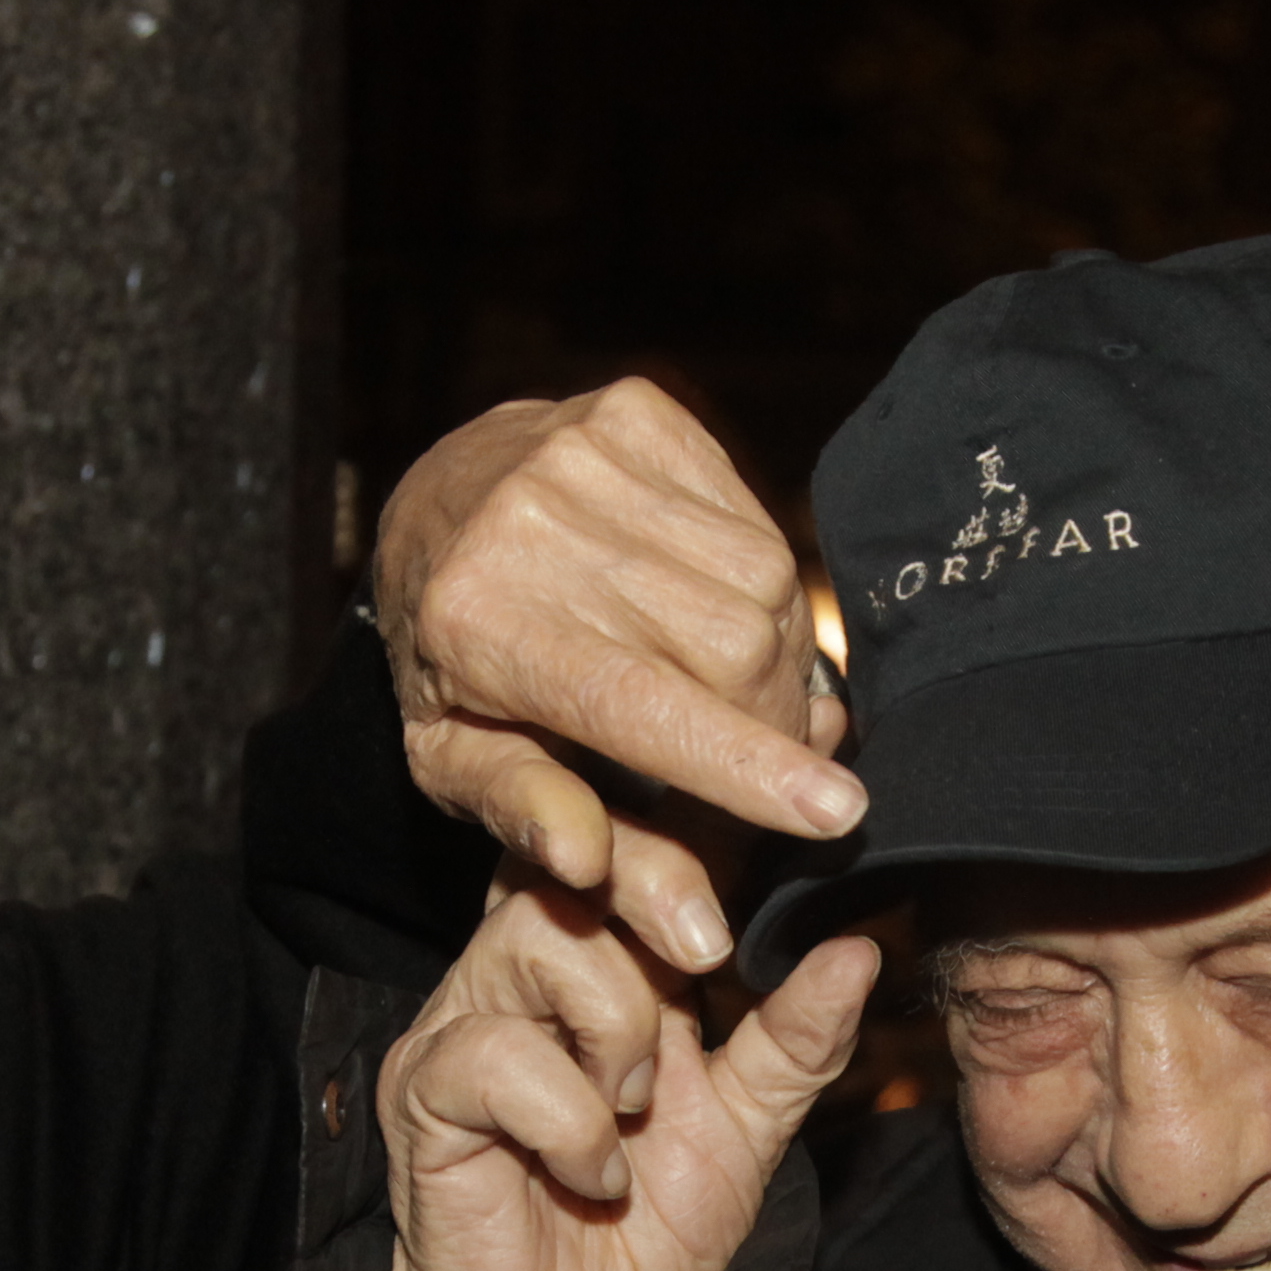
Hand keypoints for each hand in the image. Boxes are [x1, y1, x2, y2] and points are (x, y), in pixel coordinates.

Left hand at [370, 381, 865, 980]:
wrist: (434, 498)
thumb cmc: (453, 657)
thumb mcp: (452, 760)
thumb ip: (523, 810)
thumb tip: (585, 860)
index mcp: (477, 624)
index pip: (640, 704)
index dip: (745, 762)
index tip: (837, 814)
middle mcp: (530, 524)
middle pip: (732, 643)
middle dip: (771, 720)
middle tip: (759, 761)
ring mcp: (587, 451)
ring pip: (762, 579)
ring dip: (777, 654)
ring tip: (732, 685)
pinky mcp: (639, 410)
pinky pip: (757, 519)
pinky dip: (759, 585)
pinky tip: (714, 608)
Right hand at [371, 878, 881, 1270]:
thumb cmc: (642, 1239)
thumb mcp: (749, 1134)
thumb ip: (795, 1043)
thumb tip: (858, 949)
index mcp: (601, 962)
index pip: (631, 841)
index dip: (693, 829)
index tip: (767, 832)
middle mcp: (521, 970)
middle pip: (578, 853)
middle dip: (663, 889)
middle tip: (711, 960)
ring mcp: (464, 1022)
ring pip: (540, 935)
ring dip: (617, 1027)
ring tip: (633, 1115)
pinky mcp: (423, 1089)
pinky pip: (499, 1054)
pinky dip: (571, 1122)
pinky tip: (594, 1176)